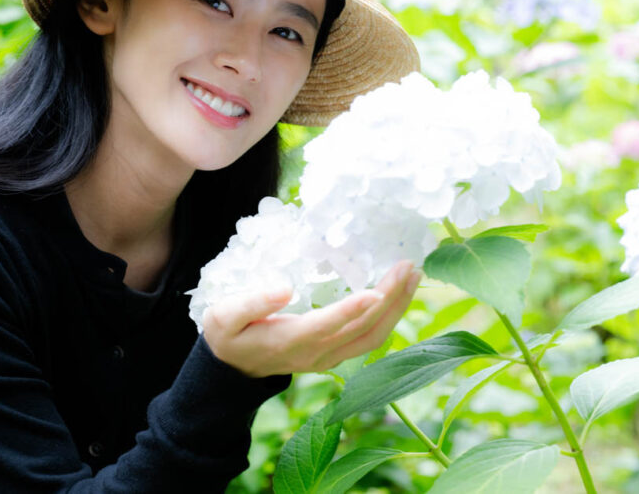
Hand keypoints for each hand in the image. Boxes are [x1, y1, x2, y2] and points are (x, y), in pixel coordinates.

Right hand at [202, 260, 421, 376]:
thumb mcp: (224, 317)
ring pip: (374, 338)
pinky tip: (399, 295)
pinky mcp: (335, 356)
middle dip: (389, 298)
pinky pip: (370, 340)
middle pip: (362, 329)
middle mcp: (316, 353)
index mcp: (290, 340)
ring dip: (398, 308)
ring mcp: (329, 358)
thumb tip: (284, 286)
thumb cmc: (228, 336)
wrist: (233, 371)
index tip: (376, 291)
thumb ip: (251, 303)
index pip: (327, 325)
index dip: (352, 310)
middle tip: (408, 266)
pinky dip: (391, 318)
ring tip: (415, 277)